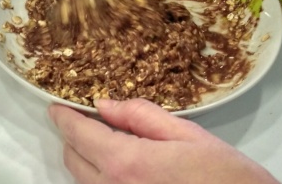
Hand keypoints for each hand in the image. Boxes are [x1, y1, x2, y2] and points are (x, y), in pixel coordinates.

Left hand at [49, 98, 278, 183]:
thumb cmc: (225, 177)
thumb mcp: (188, 134)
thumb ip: (141, 116)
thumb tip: (104, 105)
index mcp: (126, 163)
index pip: (77, 135)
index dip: (63, 118)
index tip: (56, 106)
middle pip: (73, 160)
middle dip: (75, 137)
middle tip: (91, 119)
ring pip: (84, 180)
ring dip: (87, 159)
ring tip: (109, 141)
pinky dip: (102, 179)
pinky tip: (126, 167)